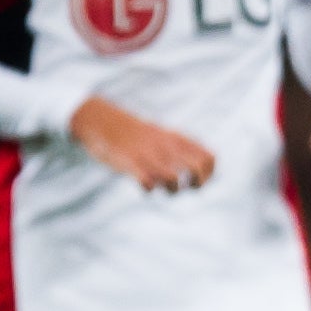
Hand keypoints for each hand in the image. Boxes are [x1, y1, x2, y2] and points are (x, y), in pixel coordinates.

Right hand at [68, 97, 216, 191]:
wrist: (101, 121)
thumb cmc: (136, 133)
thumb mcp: (164, 134)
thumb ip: (184, 147)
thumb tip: (204, 164)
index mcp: (176, 138)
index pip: (209, 158)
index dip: (209, 174)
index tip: (197, 180)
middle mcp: (166, 146)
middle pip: (196, 170)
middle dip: (195, 185)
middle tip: (184, 186)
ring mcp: (148, 155)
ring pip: (173, 179)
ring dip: (172, 189)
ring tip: (162, 186)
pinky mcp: (130, 164)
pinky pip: (147, 183)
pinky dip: (149, 189)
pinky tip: (144, 185)